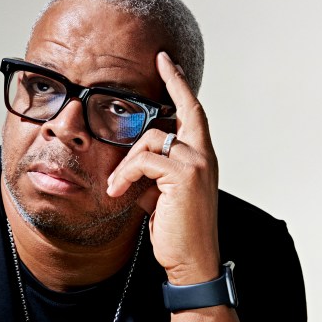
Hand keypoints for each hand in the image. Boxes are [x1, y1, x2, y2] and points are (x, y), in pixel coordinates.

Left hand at [107, 51, 219, 284]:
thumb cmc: (177, 230)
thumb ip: (153, 169)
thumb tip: (132, 156)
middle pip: (174, 115)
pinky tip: (119, 192)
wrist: (191, 261)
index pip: (193, 110)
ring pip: (151, 139)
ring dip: (126, 163)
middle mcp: (204, 155)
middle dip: (156, 104)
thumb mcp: (161, 193)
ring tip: (117, 188)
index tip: (165, 61)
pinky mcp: (184, 175)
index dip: (179, 83)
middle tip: (144, 98)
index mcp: (202, 157)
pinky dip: (126, 174)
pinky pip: (144, 160)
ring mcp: (197, 163)